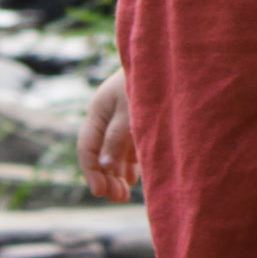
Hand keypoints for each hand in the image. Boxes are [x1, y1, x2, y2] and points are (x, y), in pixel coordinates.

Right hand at [77, 68, 138, 201]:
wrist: (169, 60)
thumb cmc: (148, 83)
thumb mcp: (131, 111)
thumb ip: (117, 138)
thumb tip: (103, 166)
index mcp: (98, 111)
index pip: (87, 148)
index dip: (91, 172)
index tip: (101, 192)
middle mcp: (106, 117)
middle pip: (99, 153)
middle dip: (105, 178)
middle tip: (117, 198)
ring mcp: (121, 119)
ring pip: (113, 152)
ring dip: (116, 174)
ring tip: (123, 195)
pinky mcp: (136, 121)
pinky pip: (127, 147)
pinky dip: (128, 164)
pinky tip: (133, 179)